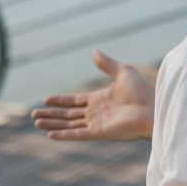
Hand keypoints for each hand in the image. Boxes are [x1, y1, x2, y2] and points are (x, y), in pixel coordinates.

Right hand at [31, 48, 154, 140]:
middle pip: (68, 114)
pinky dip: (63, 134)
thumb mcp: (122, 72)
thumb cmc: (142, 92)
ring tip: (36, 122)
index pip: (75, 101)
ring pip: (68, 124)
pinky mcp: (99, 133)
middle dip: (51, 114)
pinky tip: (50, 134)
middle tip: (34, 114)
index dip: (60, 100)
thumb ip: (106, 64)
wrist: (152, 109)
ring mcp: (96, 124)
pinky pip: (77, 134)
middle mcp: (96, 113)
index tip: (45, 99)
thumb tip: (93, 50)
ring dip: (52, 123)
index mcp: (100, 99)